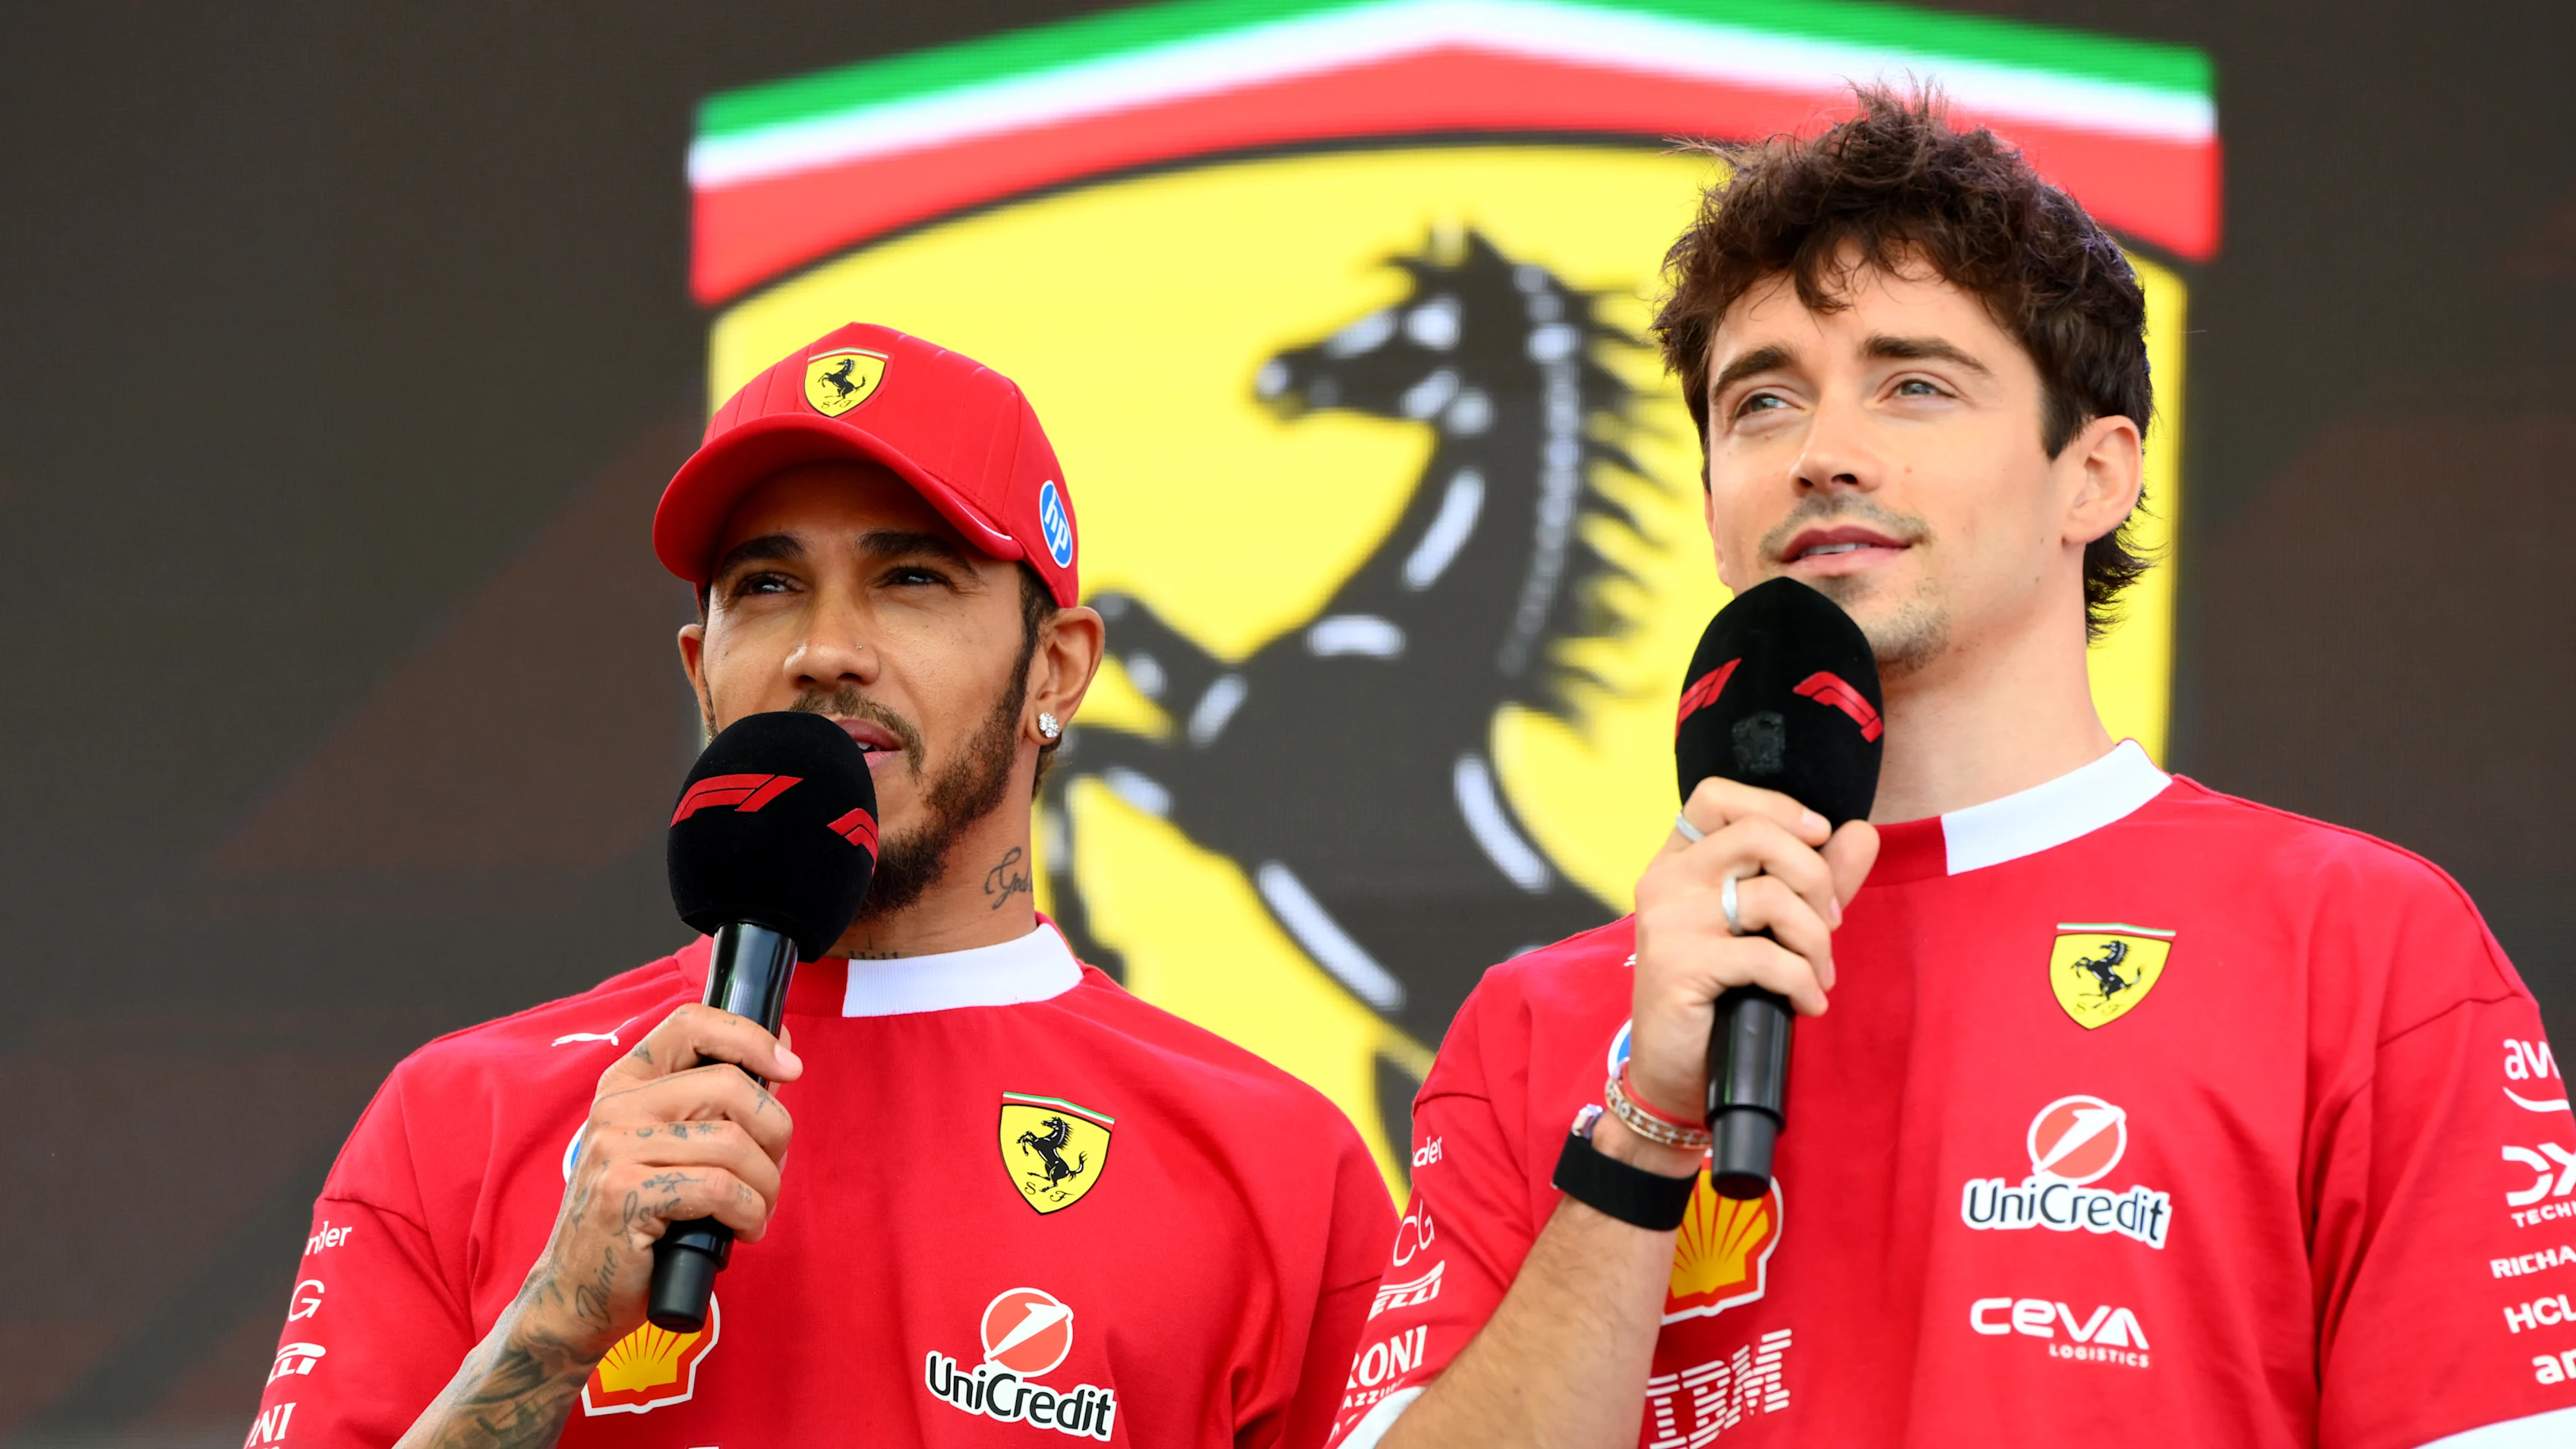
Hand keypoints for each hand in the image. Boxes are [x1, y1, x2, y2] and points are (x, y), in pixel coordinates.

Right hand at [505, 1004, 802, 1359]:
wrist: (576, 1295)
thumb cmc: (637, 1224)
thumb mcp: (671, 1151)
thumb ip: (717, 1105)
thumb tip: (780, 1059)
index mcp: (626, 1084)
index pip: (692, 1024)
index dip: (751, 1038)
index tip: (789, 1068)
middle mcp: (615, 1107)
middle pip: (731, 1087)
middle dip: (775, 1133)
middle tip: (771, 1172)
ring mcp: (615, 1149)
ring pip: (733, 1144)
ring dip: (766, 1186)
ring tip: (756, 1211)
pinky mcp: (625, 1194)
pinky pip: (719, 1189)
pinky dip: (748, 1213)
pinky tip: (741, 1230)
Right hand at [1624, 778, 1876, 1136]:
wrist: (1675, 1071)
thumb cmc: (1722, 993)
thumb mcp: (1772, 928)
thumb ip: (1815, 877)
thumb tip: (1862, 832)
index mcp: (1677, 861)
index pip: (1715, 796)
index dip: (1775, 806)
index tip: (1817, 836)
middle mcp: (1665, 881)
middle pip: (1757, 835)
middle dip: (1814, 876)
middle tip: (1829, 921)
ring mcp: (1667, 921)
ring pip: (1771, 897)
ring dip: (1816, 940)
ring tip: (1818, 972)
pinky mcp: (1679, 964)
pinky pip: (1768, 957)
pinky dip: (1802, 982)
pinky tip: (1806, 1003)